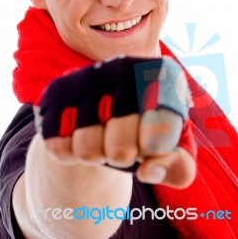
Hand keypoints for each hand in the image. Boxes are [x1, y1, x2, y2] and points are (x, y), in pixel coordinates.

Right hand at [34, 56, 196, 187]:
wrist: (106, 106)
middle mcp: (126, 67)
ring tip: (103, 136)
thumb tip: (149, 171)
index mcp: (164, 76)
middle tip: (126, 141)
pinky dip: (70, 153)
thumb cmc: (145, 128)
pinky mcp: (60, 88)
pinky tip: (79, 133)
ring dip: (96, 156)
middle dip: (123, 158)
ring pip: (87, 150)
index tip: (151, 140)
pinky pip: (58, 146)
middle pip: (121, 151)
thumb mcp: (172, 148)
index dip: (153, 153)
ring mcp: (90, 75)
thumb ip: (179, 167)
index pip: (159, 141)